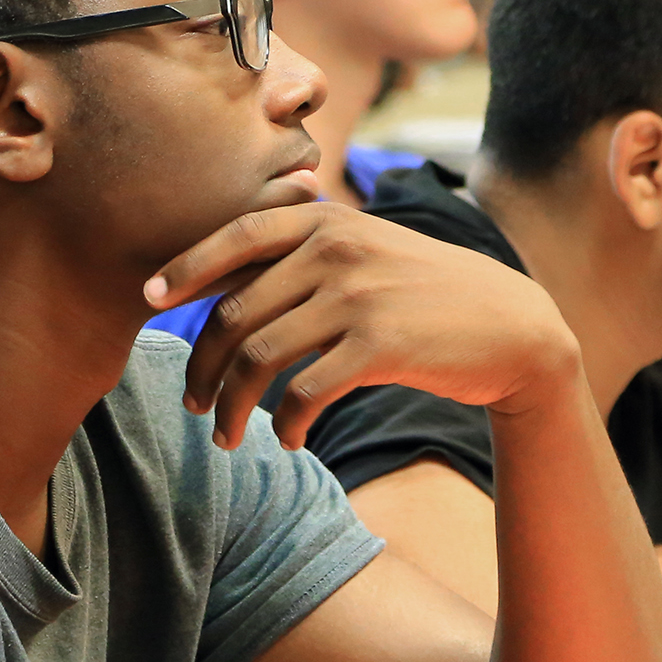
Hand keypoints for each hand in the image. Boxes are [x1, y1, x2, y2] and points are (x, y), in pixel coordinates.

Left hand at [146, 202, 579, 449]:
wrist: (513, 328)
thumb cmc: (429, 294)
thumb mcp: (371, 249)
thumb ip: (308, 253)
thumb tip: (228, 281)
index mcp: (327, 221)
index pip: (235, 236)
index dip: (184, 268)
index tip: (148, 299)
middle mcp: (336, 250)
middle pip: (235, 312)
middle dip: (202, 366)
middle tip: (195, 403)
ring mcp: (356, 296)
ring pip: (258, 357)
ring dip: (233, 407)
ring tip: (229, 436)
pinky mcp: (378, 346)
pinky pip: (303, 393)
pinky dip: (284, 425)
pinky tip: (288, 440)